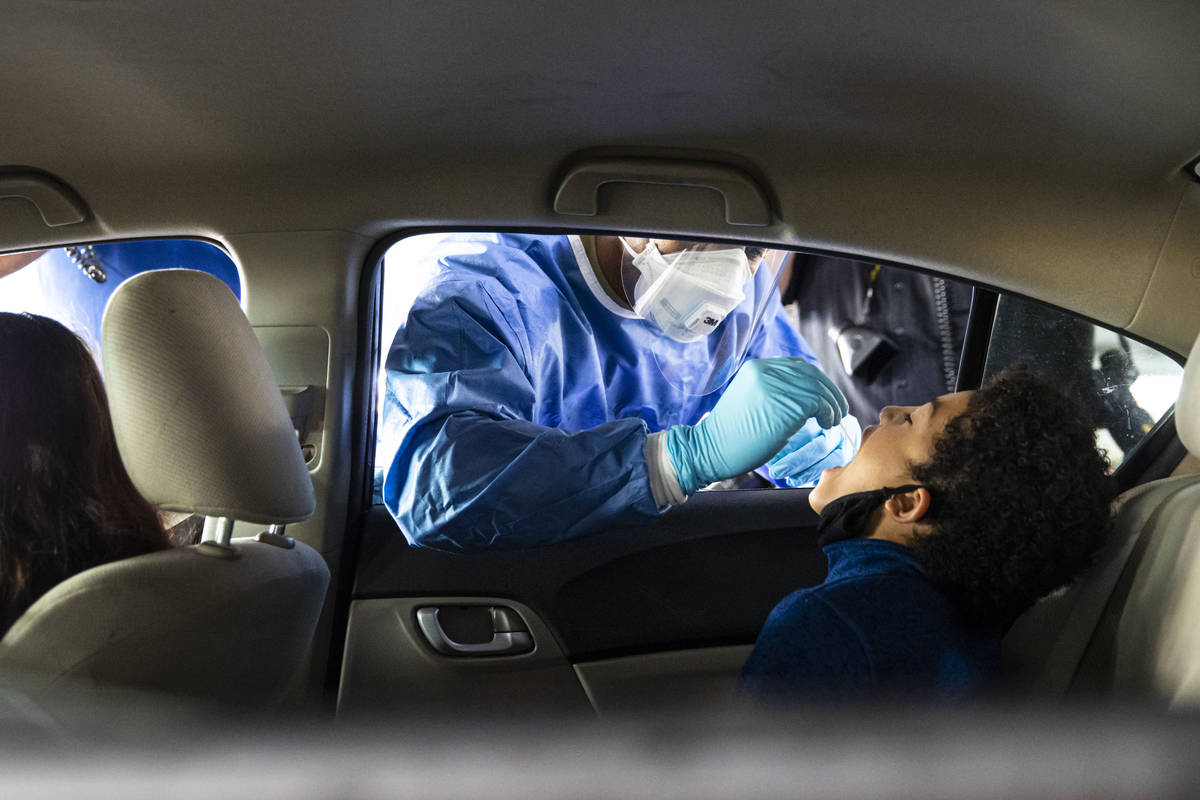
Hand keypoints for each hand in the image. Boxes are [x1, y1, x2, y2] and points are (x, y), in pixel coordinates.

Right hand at [664, 357, 847, 494]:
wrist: (710, 449)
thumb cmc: (732, 434)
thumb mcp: (753, 401)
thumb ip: (776, 391)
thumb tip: (809, 397)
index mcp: (757, 367)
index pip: (798, 366)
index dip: (817, 381)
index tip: (824, 397)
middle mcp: (766, 371)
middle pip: (812, 374)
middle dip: (829, 391)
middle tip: (837, 409)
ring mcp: (775, 386)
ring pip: (818, 388)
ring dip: (832, 404)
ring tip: (834, 419)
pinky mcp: (785, 405)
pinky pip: (819, 403)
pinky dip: (828, 413)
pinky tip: (826, 424)